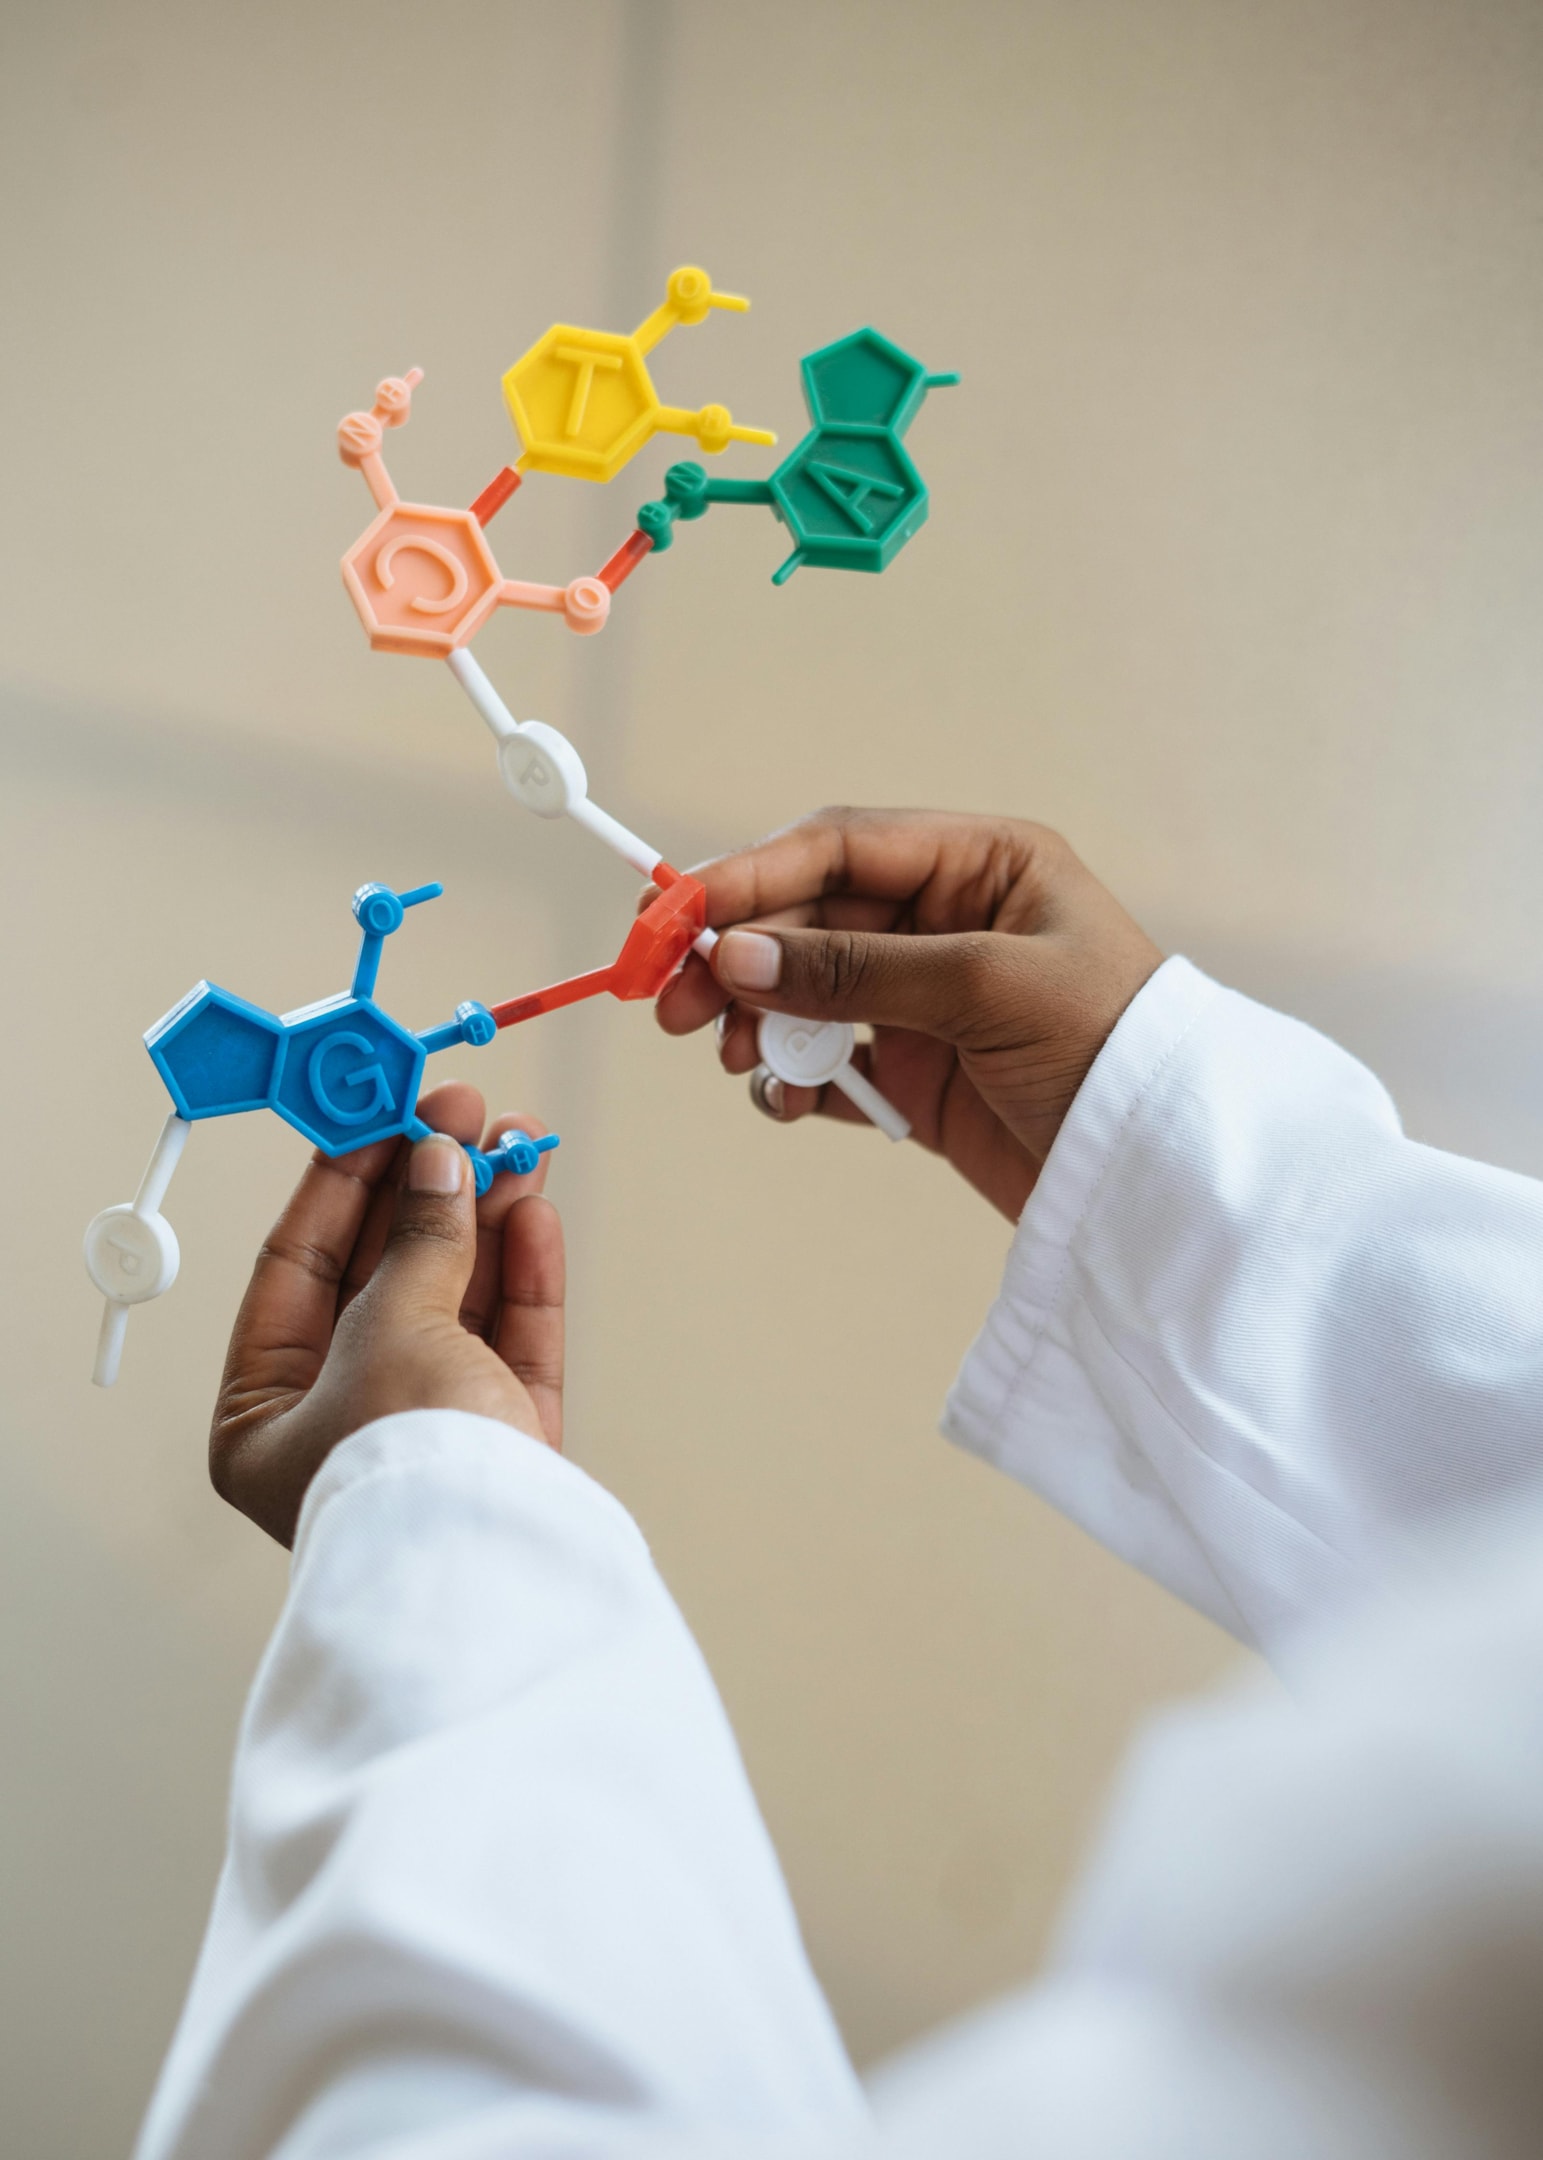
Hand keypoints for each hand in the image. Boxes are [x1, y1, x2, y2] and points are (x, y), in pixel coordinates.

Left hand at [209, 1084, 563, 1546]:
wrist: (497, 1574)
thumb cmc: (404, 1469)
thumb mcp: (392, 1329)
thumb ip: (420, 1237)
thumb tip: (438, 1159)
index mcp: (266, 1416)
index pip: (296, 1267)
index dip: (342, 1178)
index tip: (380, 1107)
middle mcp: (339, 1424)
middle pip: (384, 1274)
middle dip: (428, 1188)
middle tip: (463, 1110)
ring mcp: (426, 1434)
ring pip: (456, 1299)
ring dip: (486, 1216)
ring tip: (518, 1143)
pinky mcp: (501, 1444)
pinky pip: (507, 1341)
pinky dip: (521, 1275)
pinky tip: (534, 1209)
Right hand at [656, 809, 1161, 1222]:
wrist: (1168, 1175)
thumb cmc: (1111, 1048)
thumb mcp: (986, 989)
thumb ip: (857, 971)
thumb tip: (740, 956)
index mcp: (982, 865)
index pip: (841, 847)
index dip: (751, 875)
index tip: (677, 914)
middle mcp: (949, 922)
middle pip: (809, 920)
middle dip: (739, 959)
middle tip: (675, 1006)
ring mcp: (930, 1001)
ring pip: (808, 992)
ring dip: (759, 1022)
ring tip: (738, 1059)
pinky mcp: (921, 1075)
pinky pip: (830, 1063)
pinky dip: (796, 1080)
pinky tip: (786, 1100)